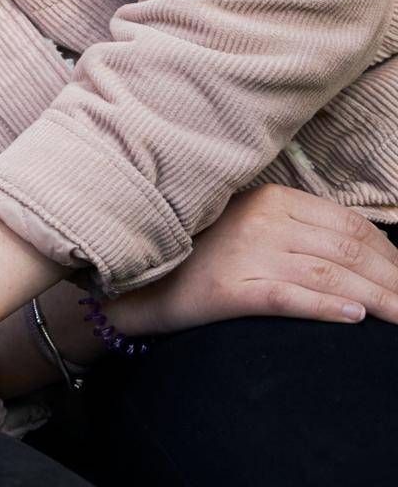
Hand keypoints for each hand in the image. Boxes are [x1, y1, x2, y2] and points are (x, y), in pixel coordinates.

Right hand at [114, 184, 397, 337]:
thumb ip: (297, 227)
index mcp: (269, 198)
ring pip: (328, 274)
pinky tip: (355, 316)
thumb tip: (361, 250)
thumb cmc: (204, 253)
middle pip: (345, 251)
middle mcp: (260, 221)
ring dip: (378, 299)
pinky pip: (289, 297)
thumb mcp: (250, 224)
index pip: (347, 224)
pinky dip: (327, 306)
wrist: (142, 279)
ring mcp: (245, 254)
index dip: (389, 254)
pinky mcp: (229, 290)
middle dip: (393, 281)